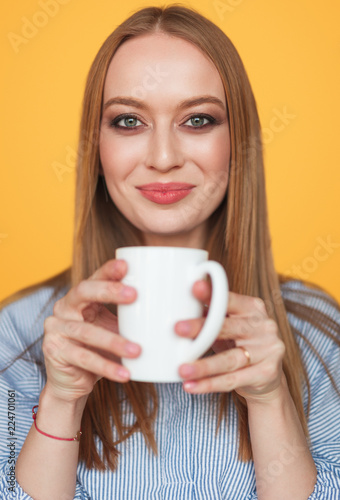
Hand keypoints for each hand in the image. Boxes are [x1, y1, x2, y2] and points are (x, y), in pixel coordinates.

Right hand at [42, 259, 140, 401]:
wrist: (71, 381)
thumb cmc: (97, 349)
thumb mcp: (113, 328)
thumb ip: (129, 316)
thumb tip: (170, 307)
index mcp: (79, 297)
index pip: (94, 277)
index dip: (108, 271)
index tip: (127, 265)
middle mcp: (64, 308)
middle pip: (83, 292)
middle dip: (109, 291)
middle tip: (134, 295)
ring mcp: (56, 329)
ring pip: (87, 332)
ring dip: (114, 341)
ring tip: (138, 350)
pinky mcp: (55, 352)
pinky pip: (84, 359)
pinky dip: (107, 367)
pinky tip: (126, 373)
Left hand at [176, 280, 285, 402]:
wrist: (266, 376)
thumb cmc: (239, 343)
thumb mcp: (228, 325)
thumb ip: (210, 315)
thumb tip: (180, 305)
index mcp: (253, 308)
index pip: (230, 299)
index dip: (212, 294)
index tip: (194, 288)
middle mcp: (263, 326)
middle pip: (227, 327)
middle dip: (201, 328)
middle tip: (177, 328)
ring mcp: (267, 350)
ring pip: (229, 359)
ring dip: (203, 366)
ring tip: (182, 369)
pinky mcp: (266, 373)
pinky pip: (232, 380)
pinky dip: (209, 384)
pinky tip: (191, 386)